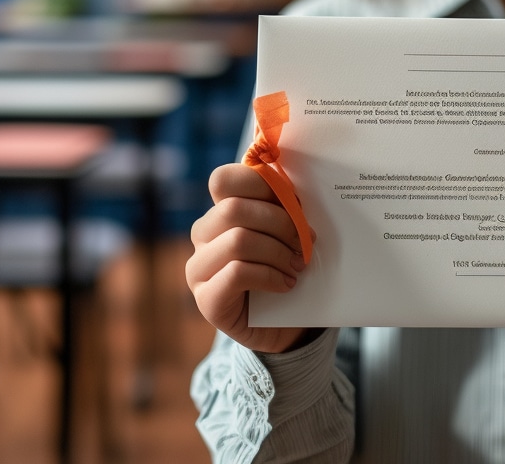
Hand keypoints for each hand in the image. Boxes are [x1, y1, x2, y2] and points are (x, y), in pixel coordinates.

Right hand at [187, 162, 314, 352]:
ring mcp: (199, 268)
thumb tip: (297, 193)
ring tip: (298, 266)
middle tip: (306, 242)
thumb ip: (286, 208)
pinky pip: (237, 273)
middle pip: (233, 209)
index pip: (223, 180)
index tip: (295, 203)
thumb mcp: (290, 232)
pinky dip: (270, 276)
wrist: (285, 323)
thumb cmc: (287, 267)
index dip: (260, 184)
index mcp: (220, 210)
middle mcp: (202, 236)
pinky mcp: (206, 299)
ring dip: (278, 252)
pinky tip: (287, 284)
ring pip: (238, 240)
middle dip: (279, 222)